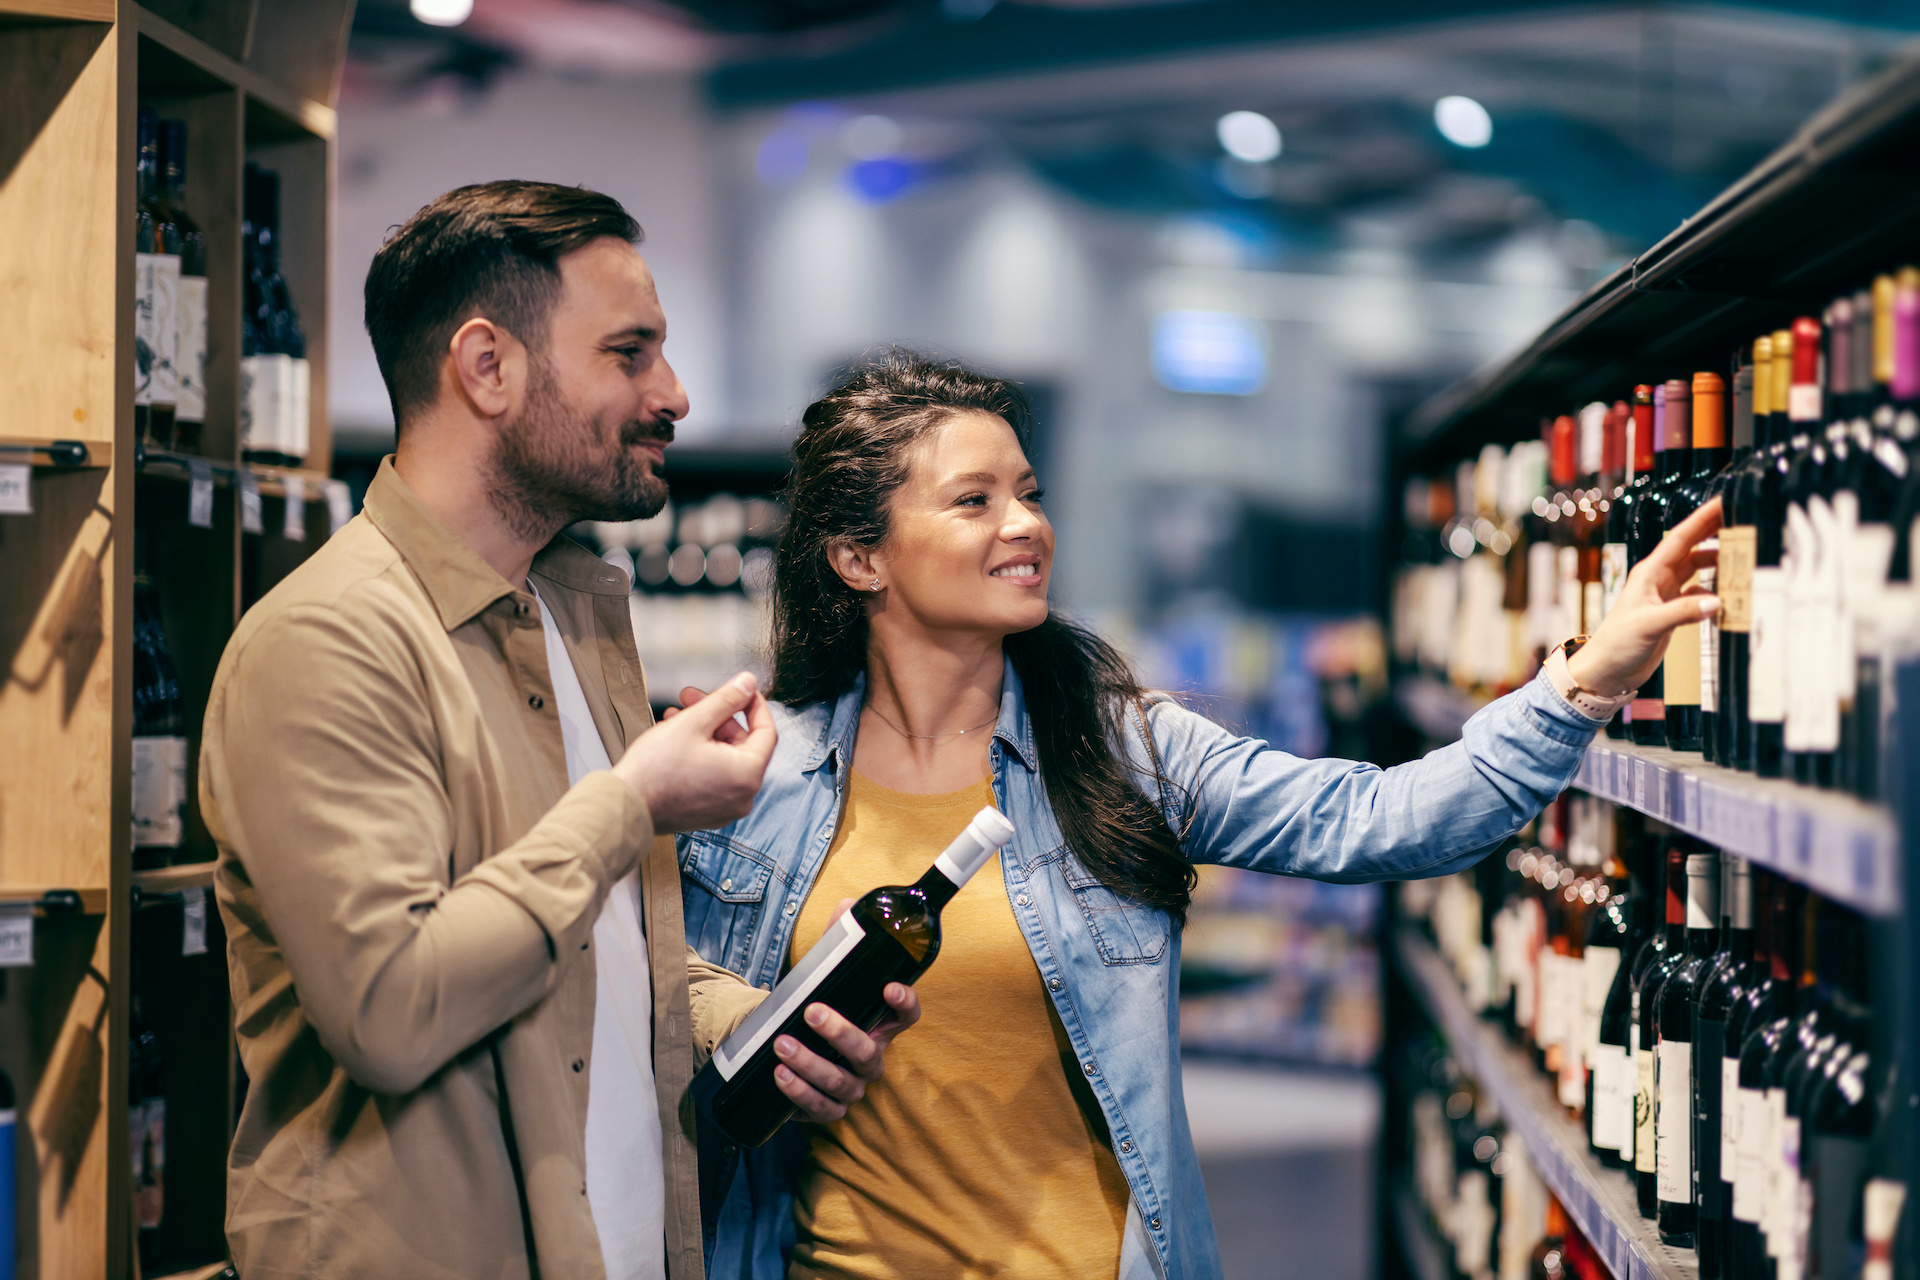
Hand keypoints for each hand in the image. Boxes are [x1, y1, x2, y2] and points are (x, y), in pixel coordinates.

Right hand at [612, 672, 775, 831]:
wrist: (624, 807)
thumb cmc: (655, 769)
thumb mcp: (694, 722)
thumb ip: (727, 699)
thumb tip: (749, 683)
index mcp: (747, 775)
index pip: (766, 731)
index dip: (753, 704)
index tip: (740, 688)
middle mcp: (743, 796)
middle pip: (741, 744)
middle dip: (716, 716)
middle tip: (690, 697)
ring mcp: (726, 808)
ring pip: (724, 758)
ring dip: (704, 732)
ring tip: (675, 715)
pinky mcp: (708, 813)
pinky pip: (713, 776)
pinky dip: (701, 755)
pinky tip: (676, 738)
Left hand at [770, 898, 921, 1123]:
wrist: (793, 1046)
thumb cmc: (821, 1006)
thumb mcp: (828, 974)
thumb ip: (839, 940)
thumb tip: (849, 904)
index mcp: (880, 1025)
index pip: (907, 1017)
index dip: (904, 1003)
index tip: (888, 986)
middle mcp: (871, 1058)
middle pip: (868, 1052)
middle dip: (841, 1033)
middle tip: (812, 1011)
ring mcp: (851, 1086)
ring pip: (841, 1082)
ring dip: (811, 1063)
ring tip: (782, 1044)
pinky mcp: (827, 1108)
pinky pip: (820, 1108)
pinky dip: (800, 1093)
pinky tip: (780, 1075)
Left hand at [1568, 498, 1723, 693]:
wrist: (1606, 670)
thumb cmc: (1616, 644)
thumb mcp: (1649, 624)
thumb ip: (1683, 612)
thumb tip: (1716, 602)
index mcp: (1650, 573)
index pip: (1680, 538)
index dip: (1702, 520)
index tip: (1722, 503)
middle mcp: (1659, 580)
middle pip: (1693, 550)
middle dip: (1715, 535)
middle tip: (1741, 522)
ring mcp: (1666, 596)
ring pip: (1698, 572)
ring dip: (1717, 566)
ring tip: (1742, 559)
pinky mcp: (1672, 613)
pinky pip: (1699, 597)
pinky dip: (1714, 595)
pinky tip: (1727, 598)